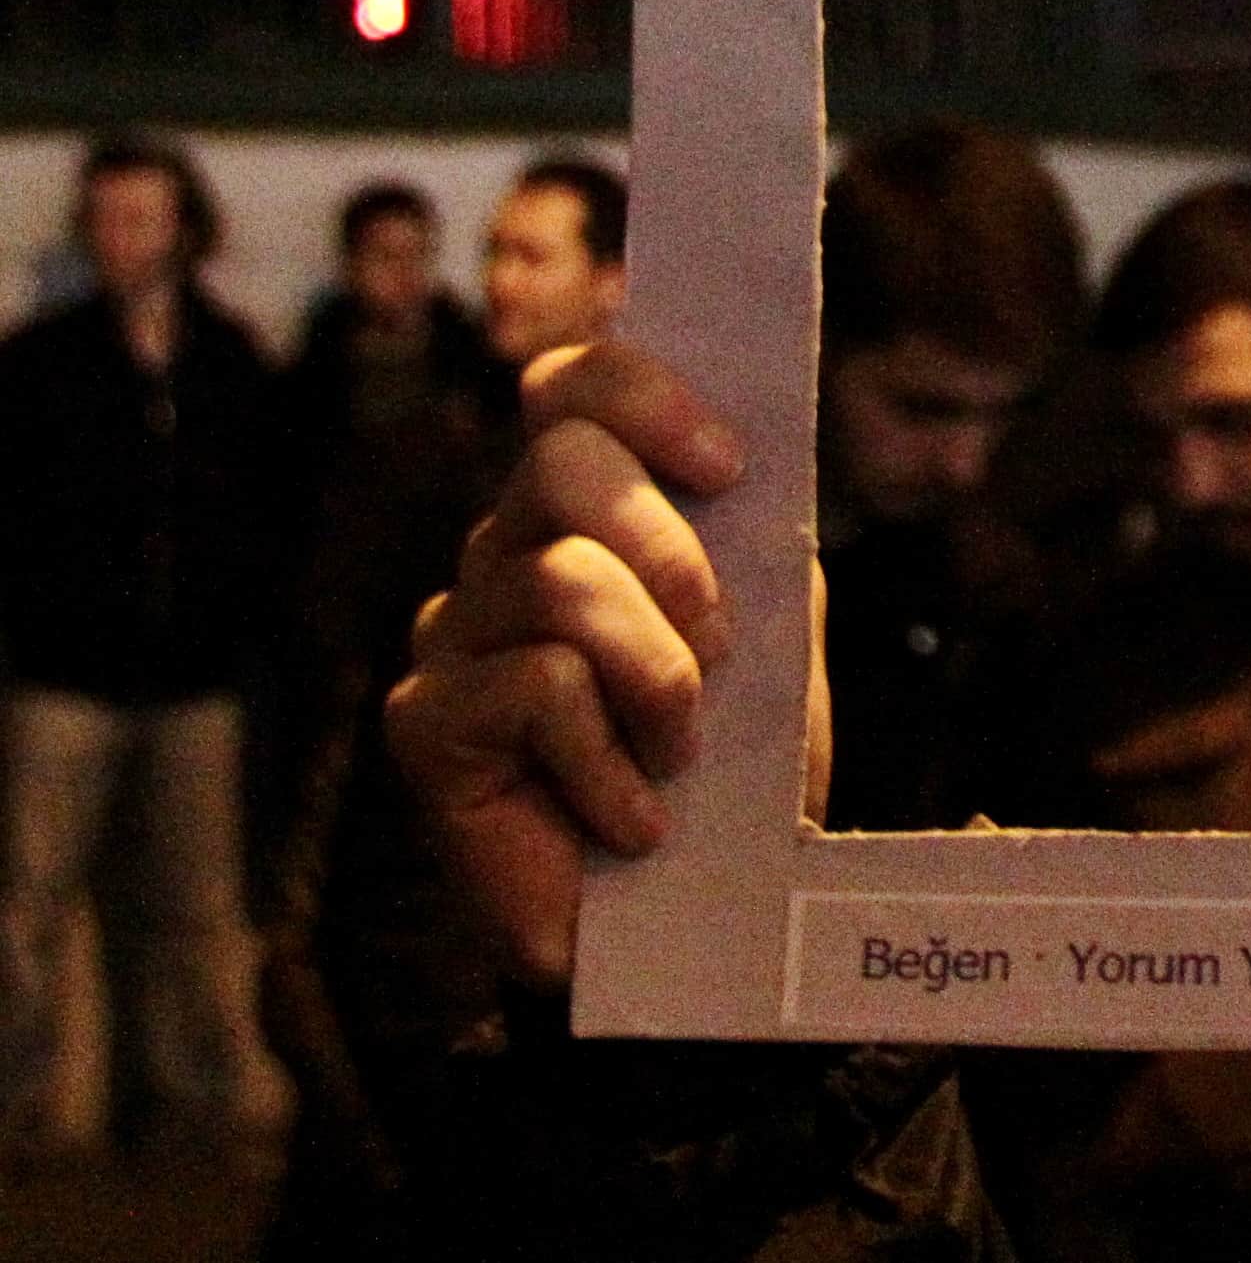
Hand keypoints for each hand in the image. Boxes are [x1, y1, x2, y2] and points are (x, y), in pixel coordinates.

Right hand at [382, 339, 746, 985]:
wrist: (692, 916)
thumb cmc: (732, 765)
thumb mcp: (771, 626)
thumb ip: (752, 535)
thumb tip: (750, 463)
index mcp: (584, 513)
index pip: (572, 388)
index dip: (643, 393)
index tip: (731, 463)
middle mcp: (501, 554)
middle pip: (561, 460)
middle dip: (668, 547)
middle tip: (722, 646)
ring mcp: (452, 634)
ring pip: (563, 582)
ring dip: (660, 675)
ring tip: (681, 752)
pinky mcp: (424, 724)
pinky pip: (540, 687)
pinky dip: (614, 760)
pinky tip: (633, 818)